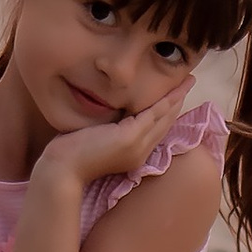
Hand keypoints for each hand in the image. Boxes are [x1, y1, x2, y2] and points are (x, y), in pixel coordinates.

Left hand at [29, 78, 194, 194]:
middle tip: (188, 83)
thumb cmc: (72, 155)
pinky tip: (176, 90)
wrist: (63, 170)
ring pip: (164, 117)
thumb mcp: (96, 138)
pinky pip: (154, 114)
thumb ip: (108, 129)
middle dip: (178, 102)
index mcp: (133, 154)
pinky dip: (167, 100)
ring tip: (188, 81)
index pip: (156, 130)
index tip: (175, 96)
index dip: (167, 112)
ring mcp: (138, 146)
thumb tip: (110, 114)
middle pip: (165, 123)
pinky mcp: (131, 137)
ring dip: (178, 98)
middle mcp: (141, 152)